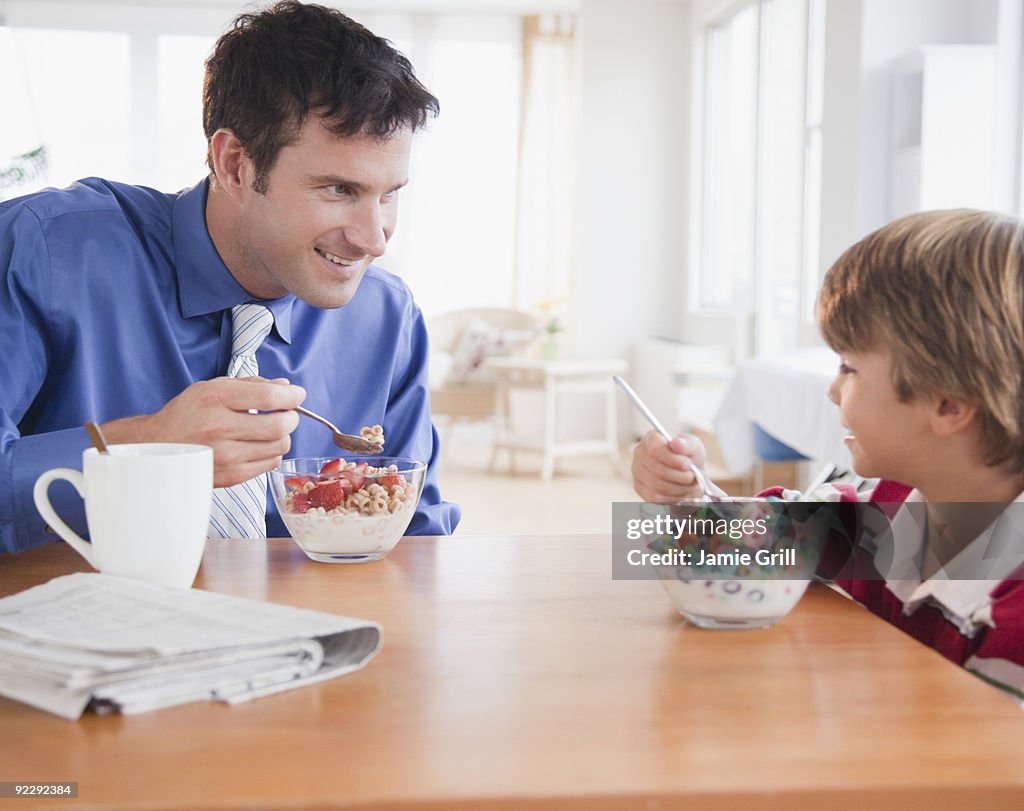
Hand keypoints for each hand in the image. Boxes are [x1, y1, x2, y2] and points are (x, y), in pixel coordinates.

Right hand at [101, 377, 305, 486]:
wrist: (158, 446)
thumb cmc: (188, 414)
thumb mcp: (213, 388)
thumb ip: (252, 385)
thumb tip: (287, 388)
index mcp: (215, 398)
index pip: (269, 397)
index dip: (292, 395)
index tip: (297, 394)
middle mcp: (219, 427)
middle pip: (280, 425)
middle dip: (291, 417)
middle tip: (287, 413)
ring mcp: (225, 455)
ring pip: (279, 446)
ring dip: (282, 436)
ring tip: (270, 430)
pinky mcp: (230, 476)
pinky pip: (270, 464)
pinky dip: (272, 453)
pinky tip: (259, 445)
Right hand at [631, 430, 711, 502]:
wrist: (687, 472)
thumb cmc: (688, 456)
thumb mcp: (693, 446)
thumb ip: (687, 444)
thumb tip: (676, 443)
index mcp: (651, 439)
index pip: (654, 448)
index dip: (672, 458)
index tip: (688, 464)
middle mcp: (640, 454)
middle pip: (657, 469)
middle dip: (679, 475)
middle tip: (693, 476)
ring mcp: (638, 473)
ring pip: (657, 485)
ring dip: (679, 487)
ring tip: (690, 484)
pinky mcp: (640, 489)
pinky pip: (656, 497)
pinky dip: (673, 496)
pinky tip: (682, 491)